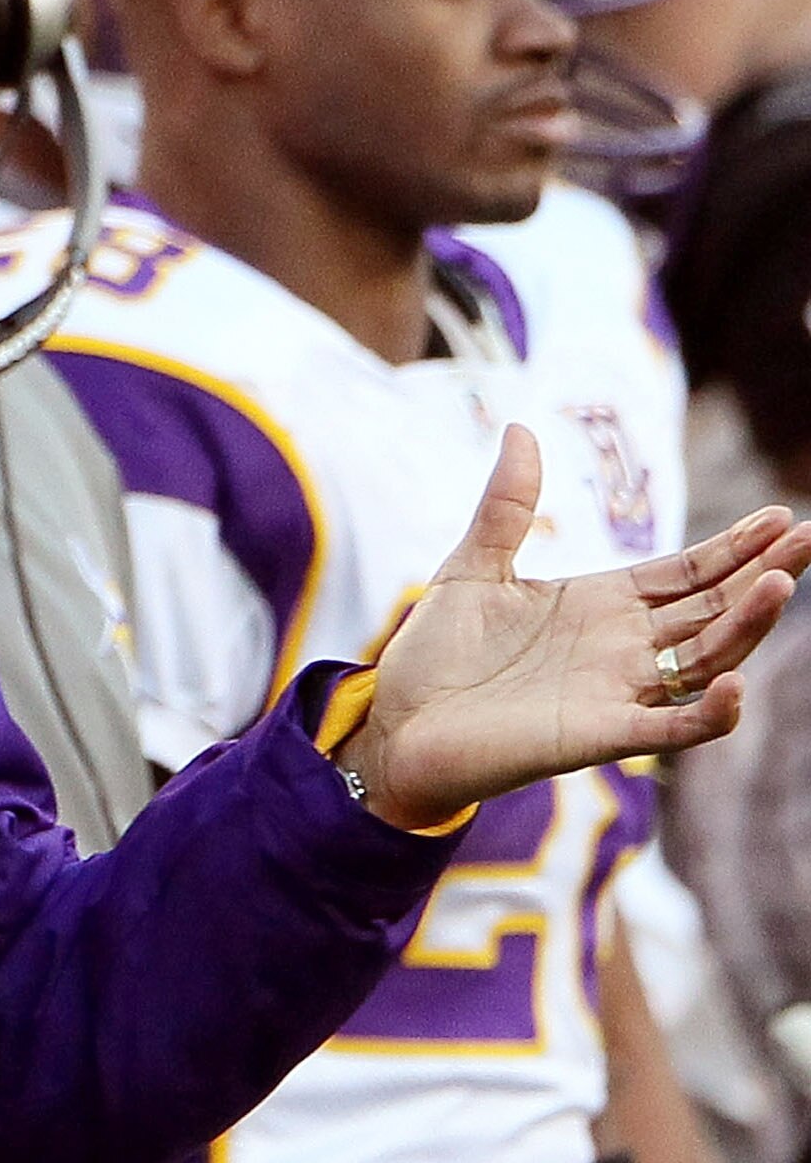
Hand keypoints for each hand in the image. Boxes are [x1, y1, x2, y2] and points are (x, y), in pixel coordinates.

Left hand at [336, 427, 810, 832]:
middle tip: (810, 536)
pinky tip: (735, 683)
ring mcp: (615, 692)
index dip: (734, 547)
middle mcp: (622, 649)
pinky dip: (706, 713)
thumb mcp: (472, 569)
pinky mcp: (596, 736)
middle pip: (713, 609)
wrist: (393, 729)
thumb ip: (507, 506)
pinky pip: (669, 729)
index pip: (688, 572)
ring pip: (705, 659)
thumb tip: (520, 426)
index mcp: (602, 604)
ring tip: (783, 583)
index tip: (779, 515)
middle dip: (764, 574)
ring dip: (746, 626)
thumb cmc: (432, 659)